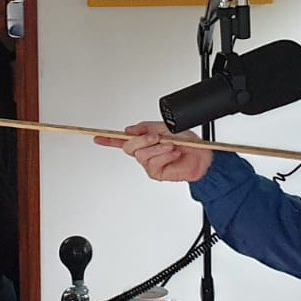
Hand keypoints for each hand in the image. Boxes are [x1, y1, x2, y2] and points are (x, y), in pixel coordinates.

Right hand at [94, 122, 213, 182]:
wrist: (202, 157)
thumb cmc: (188, 143)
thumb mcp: (166, 128)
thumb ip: (146, 127)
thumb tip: (130, 129)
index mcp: (145, 141)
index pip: (123, 140)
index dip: (109, 139)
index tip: (98, 137)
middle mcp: (145, 152)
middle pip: (129, 146)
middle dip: (142, 140)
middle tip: (155, 137)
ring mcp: (150, 163)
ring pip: (141, 154)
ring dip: (158, 148)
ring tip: (170, 146)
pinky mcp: (156, 173)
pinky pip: (153, 163)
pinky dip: (164, 155)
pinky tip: (173, 153)